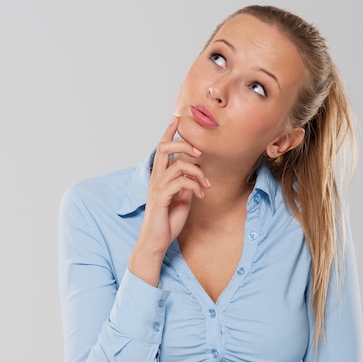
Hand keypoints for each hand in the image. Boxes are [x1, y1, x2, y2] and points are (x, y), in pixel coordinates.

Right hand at [128, 116, 210, 284]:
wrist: (156, 242)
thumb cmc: (167, 221)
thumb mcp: (181, 199)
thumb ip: (185, 185)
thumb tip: (195, 175)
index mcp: (159, 177)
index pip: (162, 149)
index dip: (168, 132)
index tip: (176, 119)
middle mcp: (156, 179)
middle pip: (164, 148)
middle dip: (183, 143)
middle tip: (199, 152)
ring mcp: (157, 188)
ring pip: (178, 165)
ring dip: (197, 172)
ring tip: (206, 185)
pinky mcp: (161, 198)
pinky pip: (181, 182)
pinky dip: (195, 186)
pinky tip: (201, 196)